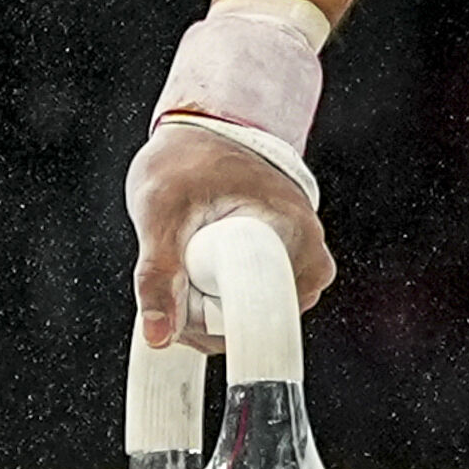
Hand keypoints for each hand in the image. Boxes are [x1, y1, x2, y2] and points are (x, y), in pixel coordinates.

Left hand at [123, 119, 333, 349]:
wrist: (205, 131)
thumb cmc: (186, 159)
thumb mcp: (160, 210)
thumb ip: (157, 275)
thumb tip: (158, 337)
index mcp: (293, 234)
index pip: (259, 316)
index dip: (208, 318)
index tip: (178, 296)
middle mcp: (311, 255)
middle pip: (253, 325)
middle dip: (203, 315)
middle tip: (175, 268)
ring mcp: (302, 266)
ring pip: (249, 320)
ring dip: (208, 306)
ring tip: (189, 257)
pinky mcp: (288, 272)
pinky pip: (251, 308)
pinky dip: (218, 299)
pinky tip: (201, 267)